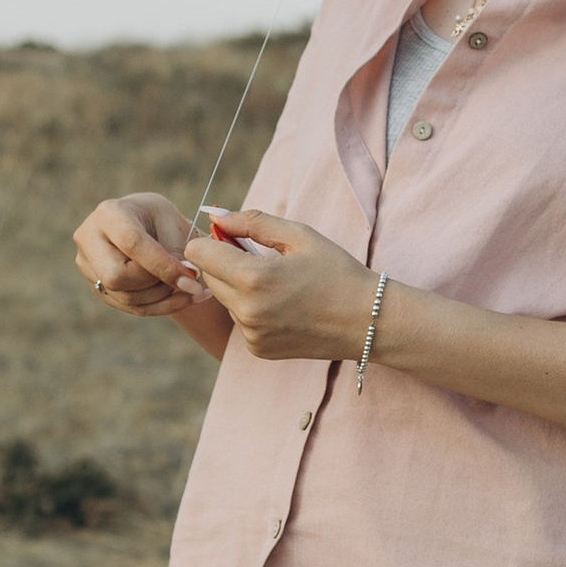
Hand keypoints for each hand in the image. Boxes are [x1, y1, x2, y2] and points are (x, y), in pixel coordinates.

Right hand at [73, 190, 204, 317]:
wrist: (145, 226)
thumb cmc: (161, 220)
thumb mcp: (173, 223)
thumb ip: (177, 252)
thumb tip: (186, 284)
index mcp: (109, 213)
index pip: (131, 243)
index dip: (162, 264)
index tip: (192, 275)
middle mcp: (89, 239)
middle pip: (116, 277)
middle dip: (156, 284)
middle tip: (187, 280)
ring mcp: (88, 266)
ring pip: (125, 297)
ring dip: (163, 297)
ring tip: (189, 287)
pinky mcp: (97, 286)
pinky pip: (129, 307)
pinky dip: (161, 306)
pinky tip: (185, 298)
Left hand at [190, 214, 379, 362]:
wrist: (368, 321)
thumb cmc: (337, 272)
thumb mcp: (300, 236)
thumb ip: (253, 222)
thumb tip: (218, 217)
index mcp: (252, 278)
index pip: (198, 252)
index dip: (212, 239)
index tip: (234, 238)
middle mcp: (245, 310)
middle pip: (207, 277)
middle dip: (224, 263)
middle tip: (261, 258)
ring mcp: (251, 333)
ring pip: (224, 300)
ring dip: (240, 288)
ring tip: (279, 284)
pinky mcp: (258, 349)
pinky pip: (241, 321)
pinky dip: (253, 311)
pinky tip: (284, 307)